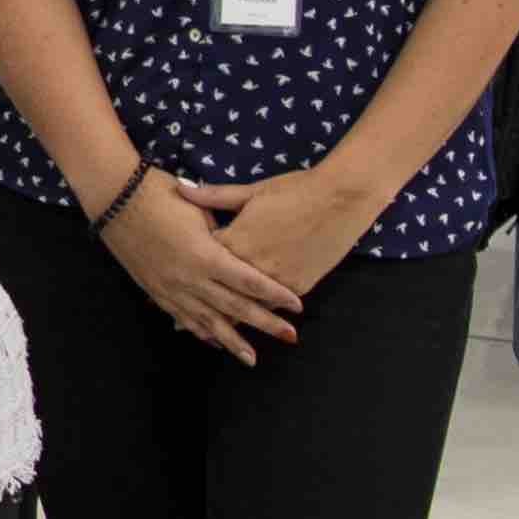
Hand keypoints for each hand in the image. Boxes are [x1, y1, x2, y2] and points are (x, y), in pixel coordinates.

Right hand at [105, 171, 305, 360]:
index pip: (250, 281)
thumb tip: (241, 250)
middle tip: (290, 337)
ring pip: (209, 321)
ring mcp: (171, 288)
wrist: (114, 197)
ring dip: (233, 341)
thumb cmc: (160, 193)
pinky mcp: (156, 291)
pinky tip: (214, 341)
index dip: (275, 295)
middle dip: (265, 323)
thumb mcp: (200, 209)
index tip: (297, 306)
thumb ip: (223, 235)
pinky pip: (183, 318)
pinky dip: (201, 332)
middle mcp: (191, 278)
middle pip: (235, 307)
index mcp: (206, 254)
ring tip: (253, 358)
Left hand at [195, 160, 386, 304]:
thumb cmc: (294, 190)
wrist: (341, 199)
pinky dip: (261, 309)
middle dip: (204, 302)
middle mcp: (253, 266)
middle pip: (222, 291)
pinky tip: (251, 319)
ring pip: (247, 304)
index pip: (204, 260)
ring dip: (232, 313)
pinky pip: (273, 304)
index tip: (177, 276)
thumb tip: (180, 189)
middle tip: (181, 322)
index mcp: (236, 241)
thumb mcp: (252, 191)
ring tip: (212, 329)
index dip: (191, 266)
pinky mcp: (298, 287)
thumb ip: (214, 196)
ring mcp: (277, 280)